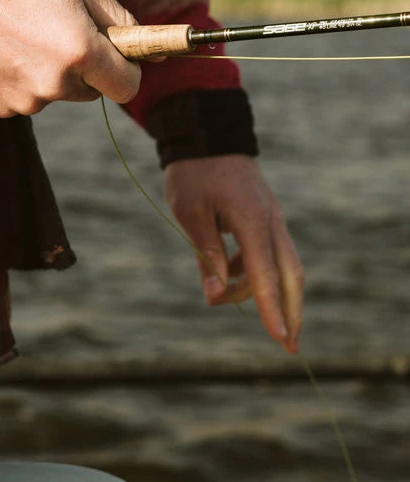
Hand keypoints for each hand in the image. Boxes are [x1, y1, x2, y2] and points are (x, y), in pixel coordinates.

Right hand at [0, 0, 140, 116]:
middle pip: (90, 91)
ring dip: (46, 73)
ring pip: (53, 94)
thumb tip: (148, 47)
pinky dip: (17, 80)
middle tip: (56, 34)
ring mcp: (26, 101)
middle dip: (82, 68)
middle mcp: (56, 84)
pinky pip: (22, 99)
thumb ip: (118, 17)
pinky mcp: (0, 109)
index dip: (126, 70)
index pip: (127, 86)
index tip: (117, 57)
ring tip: (19, 38)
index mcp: (81, 52)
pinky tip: (0, 53)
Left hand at [163, 155, 303, 352]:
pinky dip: (250, 270)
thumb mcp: (190, 213)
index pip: (265, 275)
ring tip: (222, 296)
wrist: (206, 135)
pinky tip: (223, 273)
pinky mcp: (264, 218)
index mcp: (253, 222)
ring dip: (260, 289)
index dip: (271, 309)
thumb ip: (205, 254)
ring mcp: (271, 219)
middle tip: (288, 346)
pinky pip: (266, 253)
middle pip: (291, 276)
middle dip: (290, 312)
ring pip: (280, 266)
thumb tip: (214, 296)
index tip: (279, 340)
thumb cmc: (193, 173)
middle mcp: (271, 222)